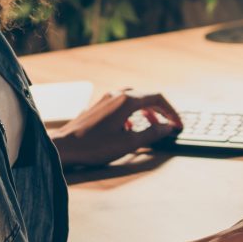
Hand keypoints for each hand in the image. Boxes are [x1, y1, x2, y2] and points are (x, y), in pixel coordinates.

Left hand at [51, 89, 181, 167]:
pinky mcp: (99, 106)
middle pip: (146, 96)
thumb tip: (167, 127)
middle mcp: (117, 95)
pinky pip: (122, 104)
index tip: (178, 125)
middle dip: (160, 110)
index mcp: (127, 100)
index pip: (158, 98)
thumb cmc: (94, 146)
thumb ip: (151, 133)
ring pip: (134, 99)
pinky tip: (129, 128)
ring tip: (152, 126)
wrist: (64, 146)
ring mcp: (106, 99)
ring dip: (146, 111)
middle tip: (168, 125)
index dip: (171, 112)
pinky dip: (132, 113)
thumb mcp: (128, 143)